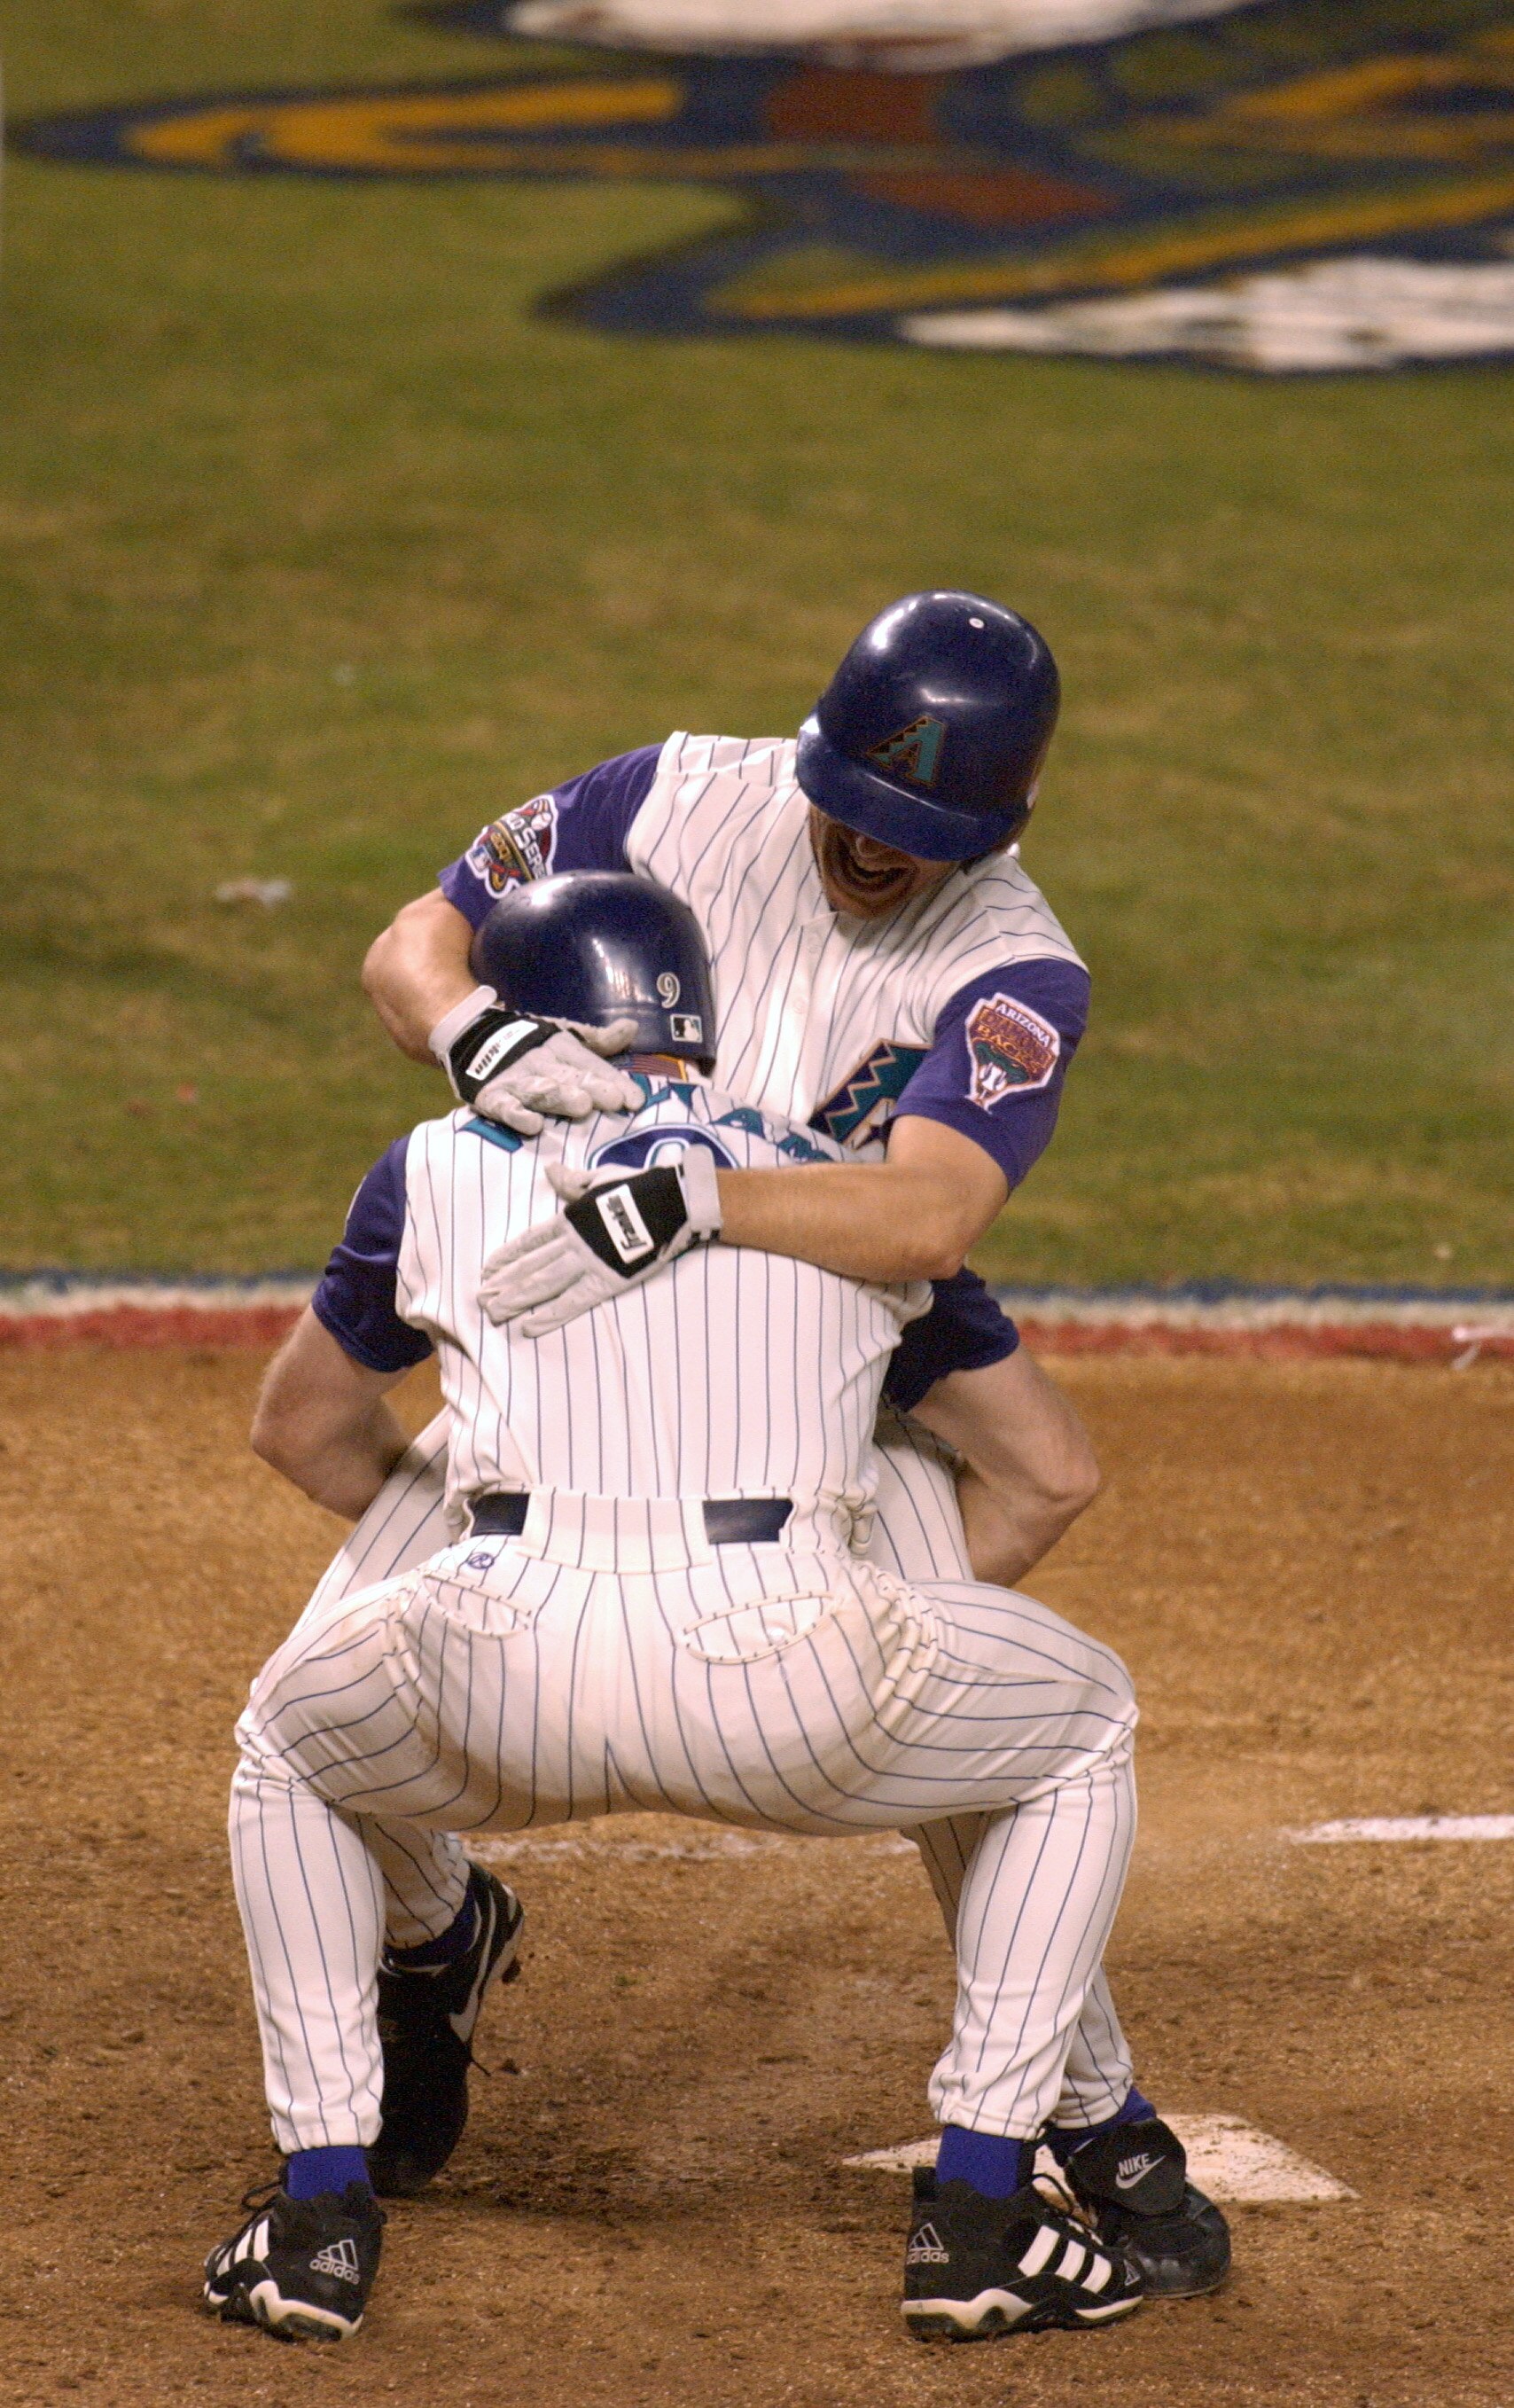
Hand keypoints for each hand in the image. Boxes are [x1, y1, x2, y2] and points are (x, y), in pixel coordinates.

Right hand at [434, 993, 642, 1134]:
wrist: (473, 1037)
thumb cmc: (532, 1045)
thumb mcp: (567, 1038)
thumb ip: (599, 1042)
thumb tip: (633, 1028)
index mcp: (562, 1048)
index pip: (591, 1065)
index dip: (613, 1081)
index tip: (636, 1100)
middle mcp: (541, 1063)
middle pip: (569, 1077)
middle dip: (591, 1088)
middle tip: (611, 1100)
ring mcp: (515, 1080)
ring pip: (540, 1090)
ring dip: (559, 1097)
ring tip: (579, 1105)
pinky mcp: (491, 1096)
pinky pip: (504, 1107)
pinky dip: (517, 1115)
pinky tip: (532, 1125)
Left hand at [480, 1151, 722, 1335]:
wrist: (670, 1201)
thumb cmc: (639, 1187)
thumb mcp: (599, 1178)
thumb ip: (572, 1181)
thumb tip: (551, 1171)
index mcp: (569, 1218)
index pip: (530, 1241)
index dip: (507, 1256)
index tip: (487, 1269)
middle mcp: (571, 1242)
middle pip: (529, 1266)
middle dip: (503, 1283)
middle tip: (480, 1299)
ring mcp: (587, 1262)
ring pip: (542, 1284)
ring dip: (516, 1299)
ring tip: (494, 1312)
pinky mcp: (606, 1280)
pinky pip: (572, 1302)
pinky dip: (549, 1314)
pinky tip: (529, 1326)